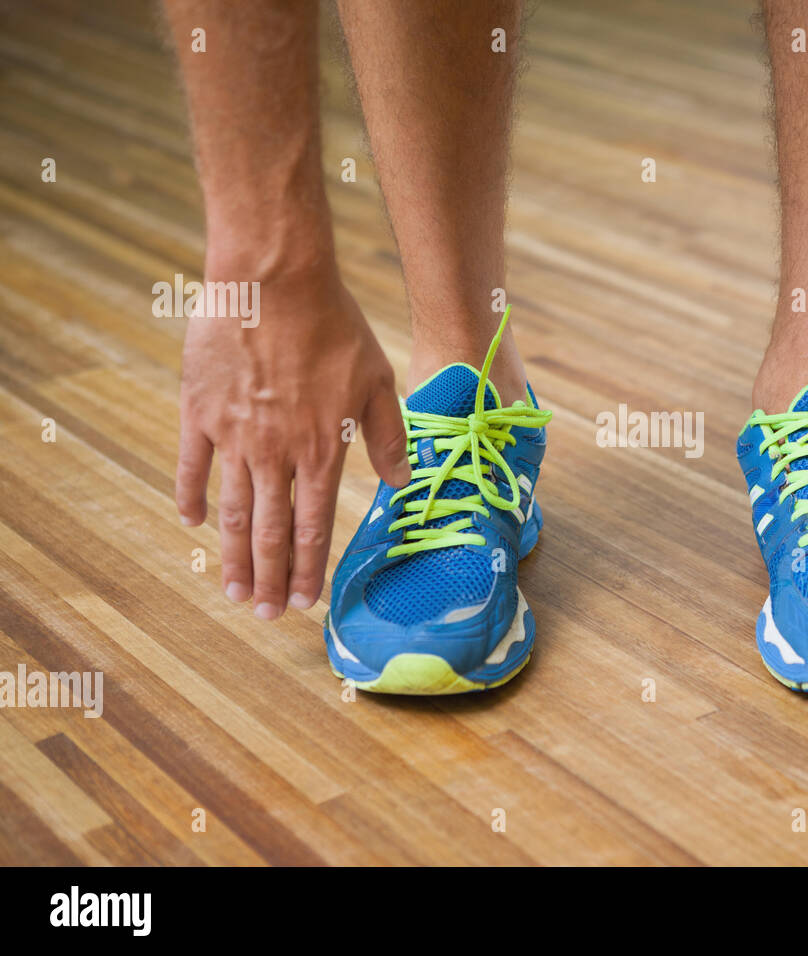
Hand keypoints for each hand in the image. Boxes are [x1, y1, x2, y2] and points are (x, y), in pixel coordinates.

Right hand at [175, 263, 410, 618]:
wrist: (274, 282)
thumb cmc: (334, 327)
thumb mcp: (378, 381)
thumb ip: (388, 437)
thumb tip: (400, 482)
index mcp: (322, 450)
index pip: (315, 527)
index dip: (310, 568)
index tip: (307, 601)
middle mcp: (276, 454)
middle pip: (272, 532)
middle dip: (271, 579)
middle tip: (266, 615)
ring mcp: (233, 436)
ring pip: (233, 511)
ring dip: (234, 556)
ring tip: (234, 591)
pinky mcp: (200, 411)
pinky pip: (191, 466)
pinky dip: (190, 497)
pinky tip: (192, 523)